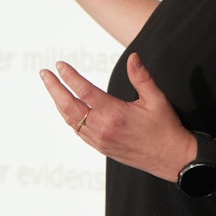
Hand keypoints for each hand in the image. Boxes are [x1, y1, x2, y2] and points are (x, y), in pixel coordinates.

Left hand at [39, 53, 194, 181]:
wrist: (170, 159)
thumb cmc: (165, 128)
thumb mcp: (156, 99)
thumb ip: (142, 77)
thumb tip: (133, 56)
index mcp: (115, 114)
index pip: (84, 91)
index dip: (70, 77)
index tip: (60, 65)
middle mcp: (103, 128)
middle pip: (69, 106)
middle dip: (54, 88)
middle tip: (44, 74)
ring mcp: (100, 139)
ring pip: (70, 120)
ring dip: (58, 102)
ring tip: (52, 87)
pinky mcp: (101, 147)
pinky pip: (78, 130)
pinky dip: (68, 116)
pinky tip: (66, 107)